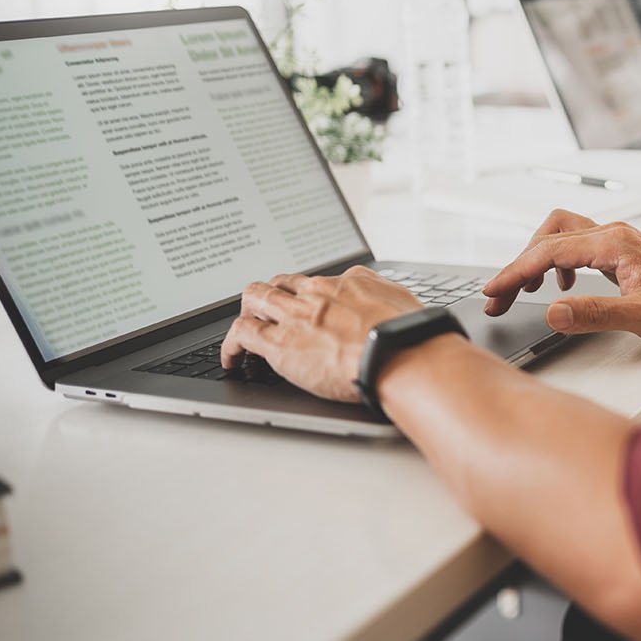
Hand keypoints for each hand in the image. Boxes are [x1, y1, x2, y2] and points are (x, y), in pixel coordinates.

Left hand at [221, 266, 422, 401]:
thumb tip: (383, 302)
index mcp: (348, 282)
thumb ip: (385, 298)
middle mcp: (318, 293)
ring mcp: (297, 316)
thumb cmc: (409, 336)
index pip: (315, 282)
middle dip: (270, 297)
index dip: (305, 295)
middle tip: (267, 315)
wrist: (400, 354)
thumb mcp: (402, 303)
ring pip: (255, 298)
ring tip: (245, 332)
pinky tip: (232, 359)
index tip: (305, 306)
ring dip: (248, 313)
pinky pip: (242, 334)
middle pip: (280, 283)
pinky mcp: (281, 343)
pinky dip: (231, 345)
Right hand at [482, 209, 640, 347]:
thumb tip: (553, 312)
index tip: (494, 291)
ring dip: (537, 260)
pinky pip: (577, 246)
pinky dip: (558, 263)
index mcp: (614, 244)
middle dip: (520, 266)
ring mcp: (617, 241)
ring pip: (561, 235)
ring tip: (524, 291)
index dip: (515, 272)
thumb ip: (594, 314)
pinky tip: (562, 289)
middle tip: (502, 296)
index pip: (549, 252)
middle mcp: (614, 235)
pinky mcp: (621, 252)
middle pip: (549, 236)